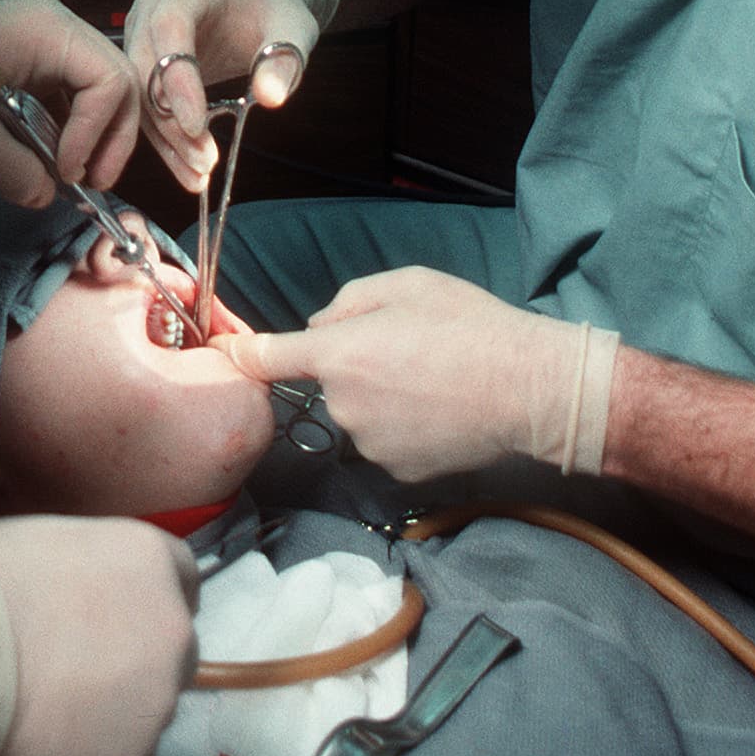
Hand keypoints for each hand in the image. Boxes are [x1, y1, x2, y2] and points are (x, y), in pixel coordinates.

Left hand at [0, 0, 139, 204]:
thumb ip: (15, 171)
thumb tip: (46, 195)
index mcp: (46, 27)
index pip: (107, 80)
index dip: (96, 132)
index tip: (67, 172)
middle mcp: (54, 26)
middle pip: (115, 81)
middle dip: (110, 136)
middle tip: (89, 182)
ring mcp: (44, 41)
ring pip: (100, 91)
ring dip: (94, 137)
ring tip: (72, 178)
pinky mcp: (31, 62)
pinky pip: (71, 96)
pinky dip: (71, 131)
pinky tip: (51, 161)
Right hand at [0, 515, 199, 755]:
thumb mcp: (42, 544)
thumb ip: (82, 573)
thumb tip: (72, 597)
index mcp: (149, 560)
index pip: (183, 579)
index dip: (146, 602)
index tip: (117, 620)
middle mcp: (172, 627)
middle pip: (173, 650)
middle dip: (136, 662)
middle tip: (74, 675)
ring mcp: (158, 700)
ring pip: (145, 712)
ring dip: (109, 715)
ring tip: (40, 713)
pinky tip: (39, 748)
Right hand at [123, 0, 339, 191]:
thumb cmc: (275, 9)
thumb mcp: (294, 27)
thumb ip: (285, 58)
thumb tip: (271, 99)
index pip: (170, 26)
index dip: (177, 78)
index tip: (197, 127)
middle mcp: (154, 0)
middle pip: (144, 63)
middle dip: (170, 120)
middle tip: (203, 162)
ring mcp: (141, 26)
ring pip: (136, 90)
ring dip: (164, 138)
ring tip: (198, 175)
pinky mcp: (140, 54)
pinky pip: (141, 100)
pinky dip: (163, 138)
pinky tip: (187, 167)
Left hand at [226, 266, 617, 485]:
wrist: (529, 388)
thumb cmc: (469, 325)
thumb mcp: (407, 284)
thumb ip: (349, 300)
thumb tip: (321, 325)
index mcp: (338, 354)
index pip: (267, 359)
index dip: (241, 355)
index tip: (225, 356)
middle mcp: (344, 406)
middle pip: (328, 384)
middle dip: (353, 368)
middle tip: (407, 352)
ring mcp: (370, 445)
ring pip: (359, 415)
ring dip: (380, 400)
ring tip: (434, 381)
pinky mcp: (398, 472)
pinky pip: (386, 443)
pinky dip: (404, 429)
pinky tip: (441, 411)